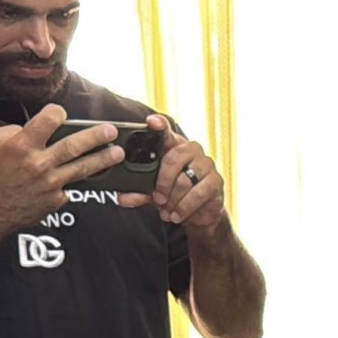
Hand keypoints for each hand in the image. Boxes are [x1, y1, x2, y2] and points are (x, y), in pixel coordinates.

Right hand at [0, 104, 124, 236]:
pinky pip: (70, 186)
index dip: (57, 113)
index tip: (62, 113)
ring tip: (118, 153)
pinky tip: (92, 176)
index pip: (48, 121)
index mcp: (21, 146)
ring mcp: (49, 183)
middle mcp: (38, 164)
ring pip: (82, 168)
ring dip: (103, 160)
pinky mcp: (55, 200)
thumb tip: (29, 128)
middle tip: (111, 131)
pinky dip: (76, 180)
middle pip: (74, 146)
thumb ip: (9, 130)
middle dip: (96, 137)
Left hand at [127, 117, 226, 231]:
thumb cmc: (175, 195)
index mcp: (173, 147)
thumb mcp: (153, 193)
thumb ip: (139, 193)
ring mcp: (206, 165)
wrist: (200, 214)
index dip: (159, 125)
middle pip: (174, 159)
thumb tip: (122, 198)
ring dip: (173, 200)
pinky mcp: (216, 182)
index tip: (150, 122)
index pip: (166, 132)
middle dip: (162, 182)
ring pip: (184, 180)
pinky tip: (177, 215)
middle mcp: (191, 150)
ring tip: (167, 211)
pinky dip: (184, 207)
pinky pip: (197, 194)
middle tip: (157, 199)